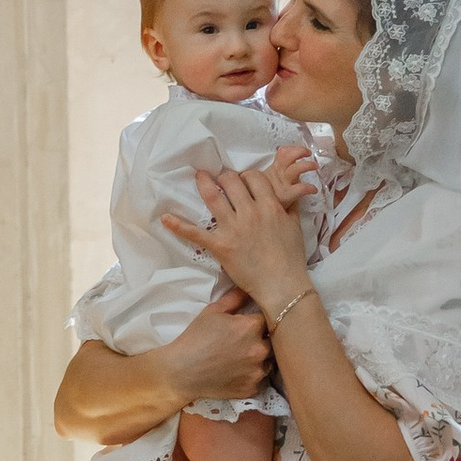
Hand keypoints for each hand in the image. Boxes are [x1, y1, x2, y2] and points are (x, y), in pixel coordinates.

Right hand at [158, 288, 270, 408]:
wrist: (182, 371)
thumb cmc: (195, 338)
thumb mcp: (212, 311)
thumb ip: (235, 298)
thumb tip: (249, 289)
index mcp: (251, 327)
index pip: (269, 318)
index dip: (259, 320)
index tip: (249, 324)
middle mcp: (260, 349)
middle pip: (273, 341)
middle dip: (262, 339)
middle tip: (244, 342)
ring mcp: (257, 371)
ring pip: (269, 361)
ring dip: (260, 359)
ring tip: (241, 358)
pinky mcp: (252, 388)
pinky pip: (259, 380)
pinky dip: (252, 376)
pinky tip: (237, 373)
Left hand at [161, 164, 310, 316]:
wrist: (282, 285)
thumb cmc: (291, 258)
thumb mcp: (295, 226)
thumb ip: (290, 206)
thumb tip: (291, 192)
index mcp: (270, 206)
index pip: (254, 178)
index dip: (247, 176)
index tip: (244, 181)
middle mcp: (250, 212)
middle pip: (231, 182)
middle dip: (225, 177)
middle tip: (222, 179)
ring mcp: (233, 228)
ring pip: (213, 197)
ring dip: (204, 183)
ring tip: (199, 176)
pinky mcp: (220, 245)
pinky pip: (195, 233)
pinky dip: (178, 225)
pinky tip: (165, 218)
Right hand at [267, 138, 319, 212]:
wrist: (258, 211)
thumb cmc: (265, 197)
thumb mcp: (266, 182)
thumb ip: (276, 173)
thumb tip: (288, 167)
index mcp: (275, 169)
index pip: (283, 153)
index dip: (293, 149)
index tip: (302, 150)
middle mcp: (278, 174)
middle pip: (287, 156)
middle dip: (299, 151)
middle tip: (308, 153)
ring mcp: (282, 184)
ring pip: (295, 169)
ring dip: (307, 165)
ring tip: (314, 166)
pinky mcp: (286, 196)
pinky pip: (300, 188)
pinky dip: (309, 187)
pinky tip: (313, 189)